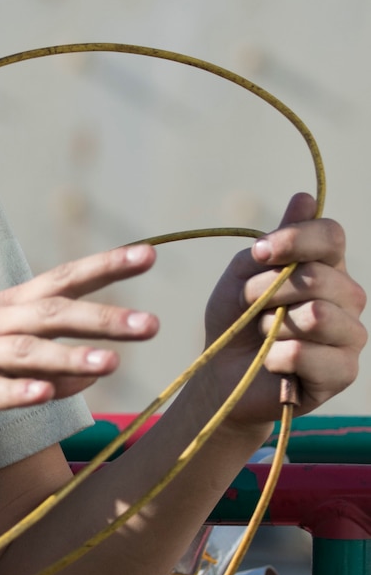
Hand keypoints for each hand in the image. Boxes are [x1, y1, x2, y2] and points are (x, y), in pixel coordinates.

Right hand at [0, 243, 158, 425]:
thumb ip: (41, 356)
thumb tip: (95, 368)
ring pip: (24, 353)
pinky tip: (42, 400)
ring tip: (112, 363)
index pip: (62, 279)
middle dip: (104, 318)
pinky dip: (13, 395)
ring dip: (68, 357)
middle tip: (153, 324)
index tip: (150, 253)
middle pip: (53, 315)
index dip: (105, 266)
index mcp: (1, 307)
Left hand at [202, 193, 365, 428]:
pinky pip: (305, 354)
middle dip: (267, 292)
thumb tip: (305, 199)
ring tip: (265, 337)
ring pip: (315, 316)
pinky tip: (272, 363)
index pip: (331, 235)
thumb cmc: (236, 321)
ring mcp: (351, 335)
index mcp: (329, 267)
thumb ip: (275, 243)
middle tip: (250, 309)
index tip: (259, 253)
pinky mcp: (343, 372)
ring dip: (271, 326)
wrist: (224, 375)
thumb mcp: (243, 275)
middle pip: (318, 277)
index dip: (295, 239)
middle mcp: (349, 298)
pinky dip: (274, 357)